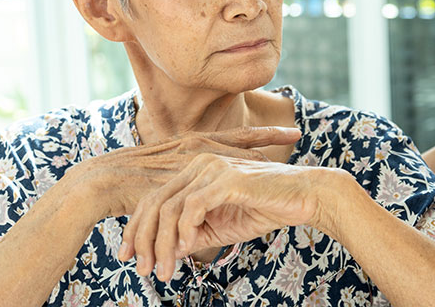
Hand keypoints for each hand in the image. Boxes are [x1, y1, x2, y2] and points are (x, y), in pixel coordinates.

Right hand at [68, 126, 301, 221]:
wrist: (101, 182)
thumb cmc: (133, 177)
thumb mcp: (167, 168)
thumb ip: (190, 172)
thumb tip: (207, 181)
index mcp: (195, 143)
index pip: (237, 137)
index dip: (265, 135)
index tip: (292, 131)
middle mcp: (195, 146)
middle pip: (241, 142)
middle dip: (270, 138)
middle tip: (298, 132)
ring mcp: (187, 160)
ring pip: (231, 158)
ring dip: (257, 158)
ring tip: (283, 158)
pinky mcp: (178, 175)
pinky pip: (211, 180)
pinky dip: (231, 182)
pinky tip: (248, 184)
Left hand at [117, 156, 343, 280]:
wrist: (303, 197)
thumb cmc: (266, 208)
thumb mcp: (222, 227)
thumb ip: (193, 236)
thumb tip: (165, 254)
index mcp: (195, 170)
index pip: (154, 200)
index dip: (138, 231)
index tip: (131, 259)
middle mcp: (198, 163)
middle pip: (154, 203)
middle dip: (143, 241)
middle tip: (143, 270)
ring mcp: (212, 169)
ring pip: (170, 208)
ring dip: (162, 244)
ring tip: (165, 270)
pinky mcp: (227, 179)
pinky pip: (193, 207)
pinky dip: (185, 231)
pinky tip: (188, 249)